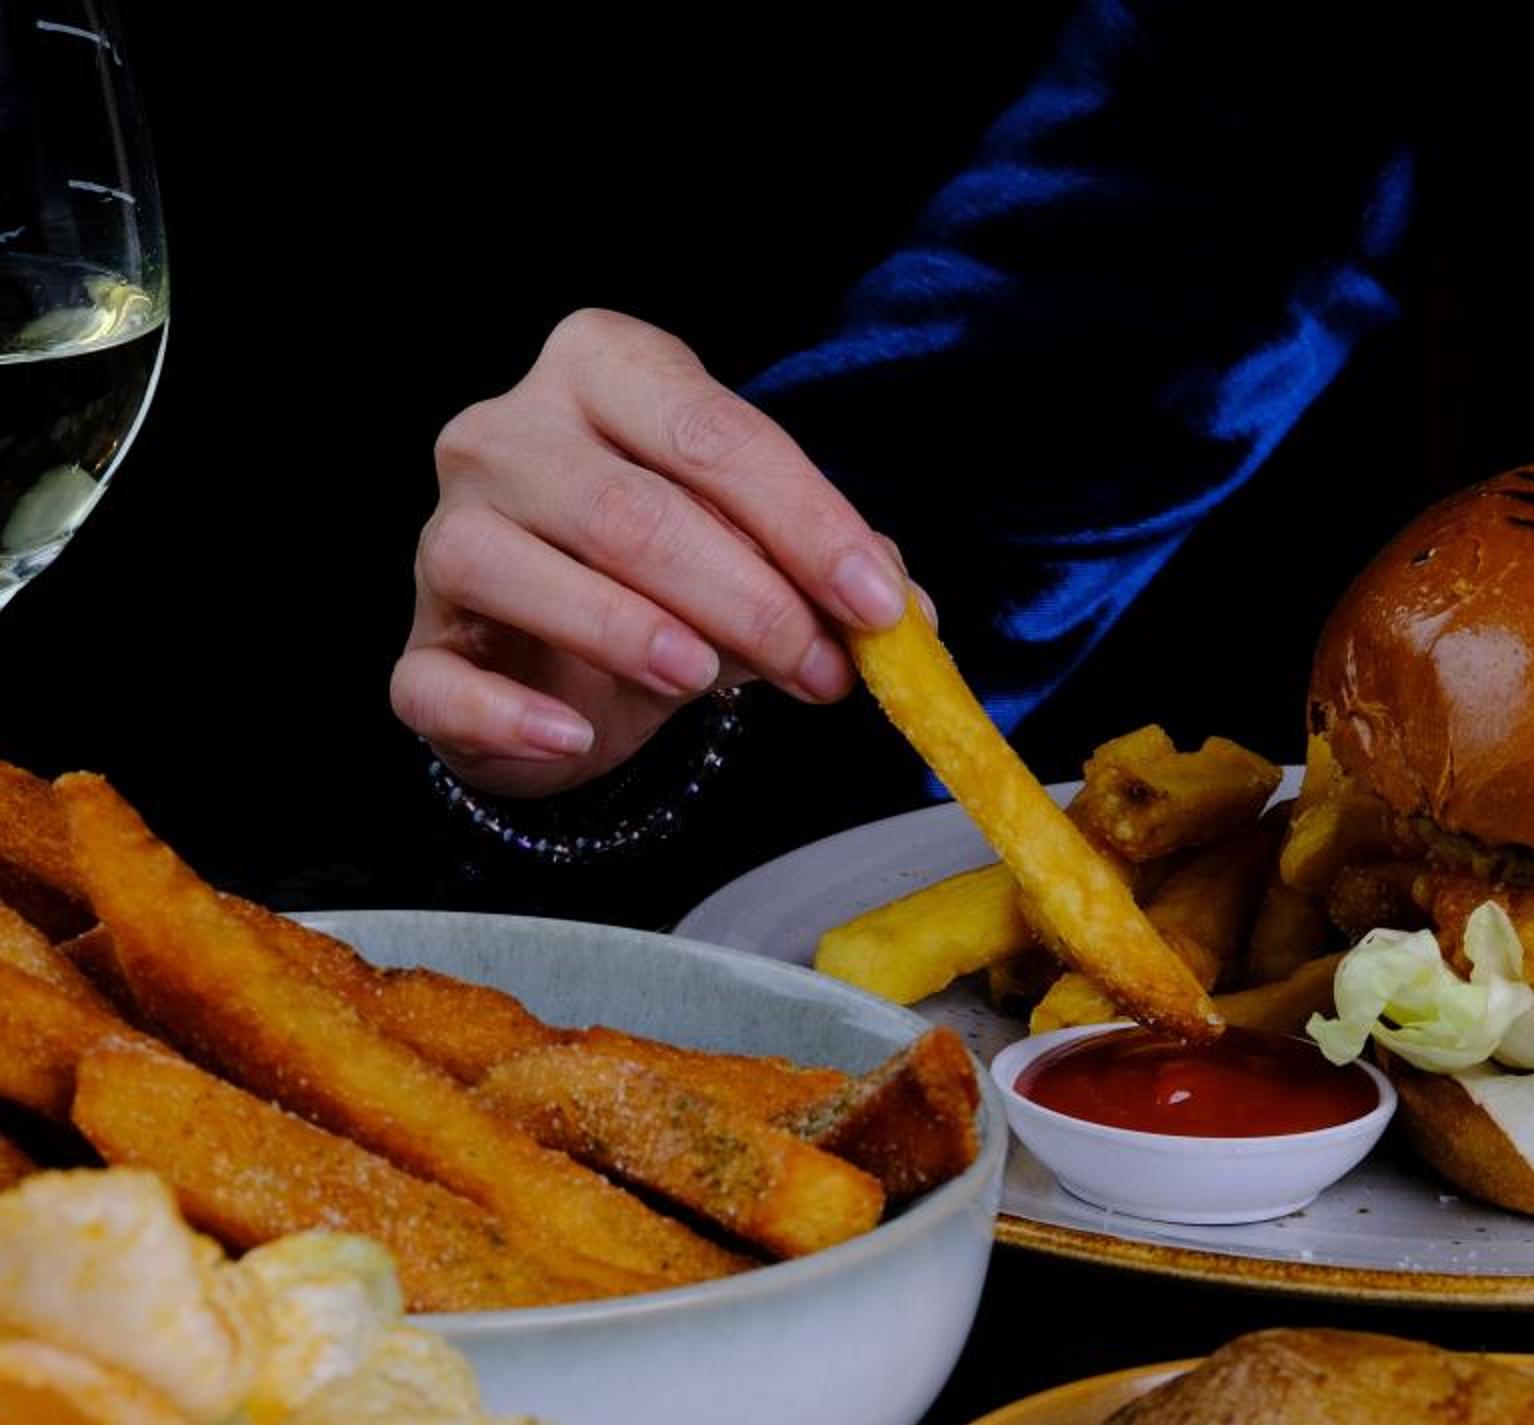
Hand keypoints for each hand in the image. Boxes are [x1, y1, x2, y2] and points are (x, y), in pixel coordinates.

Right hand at [391, 310, 914, 797]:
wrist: (555, 662)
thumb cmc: (661, 581)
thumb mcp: (756, 558)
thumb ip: (826, 573)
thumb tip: (908, 618)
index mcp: (602, 371)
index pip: (712, 433)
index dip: (805, 522)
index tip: (879, 606)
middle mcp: (506, 432)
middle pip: (630, 508)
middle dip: (745, 598)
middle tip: (822, 671)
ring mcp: (448, 535)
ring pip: (523, 568)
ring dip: (630, 632)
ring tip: (706, 681)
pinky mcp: (421, 647)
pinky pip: (444, 681)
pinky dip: (511, 717)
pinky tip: (575, 740)